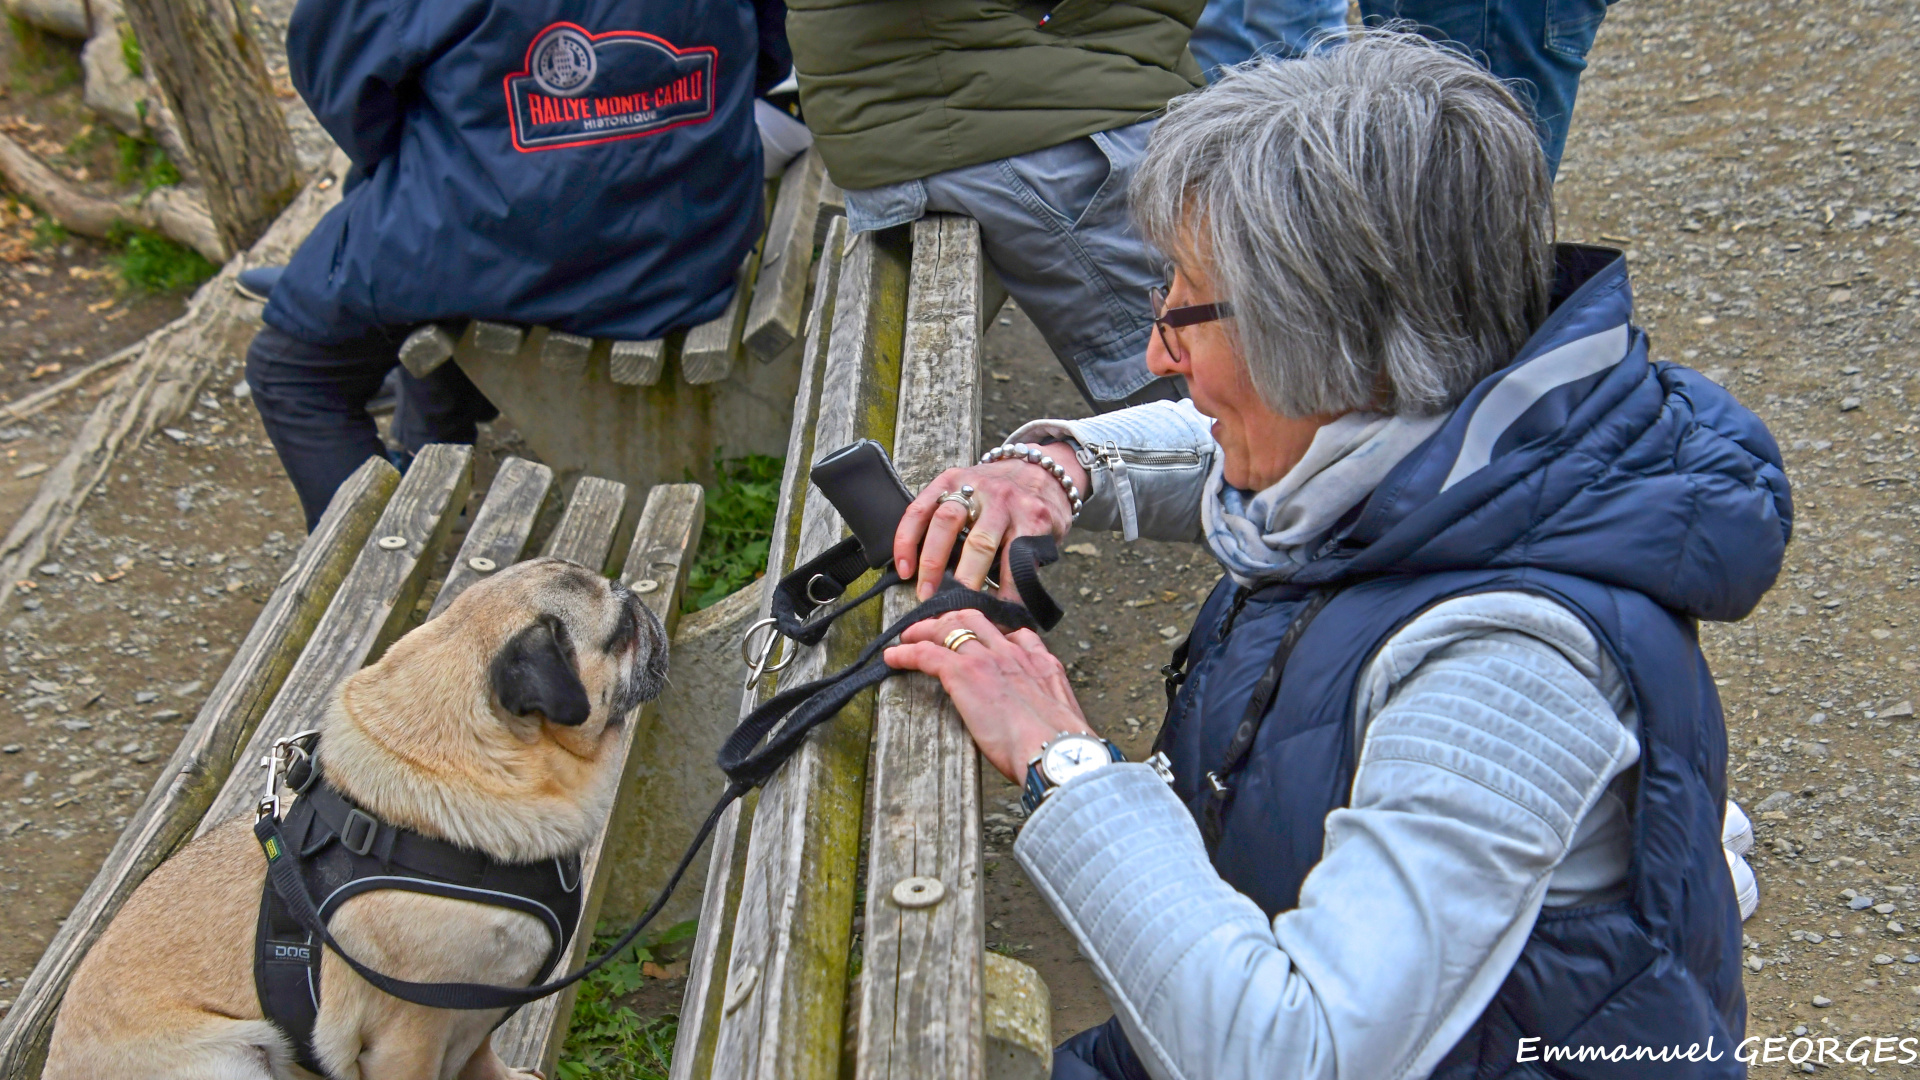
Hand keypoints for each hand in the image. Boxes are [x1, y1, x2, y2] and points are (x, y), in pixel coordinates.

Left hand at [883, 609, 1093, 781]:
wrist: (1058, 752)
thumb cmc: (1064, 750)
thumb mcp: (1064, 721)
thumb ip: (1048, 712)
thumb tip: (1039, 729)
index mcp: (1042, 664)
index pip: (1015, 634)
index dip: (993, 633)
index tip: (981, 640)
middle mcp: (1014, 653)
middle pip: (977, 619)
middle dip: (953, 619)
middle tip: (936, 629)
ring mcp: (988, 659)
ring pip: (950, 627)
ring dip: (925, 630)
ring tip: (908, 637)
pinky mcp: (964, 673)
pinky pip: (927, 654)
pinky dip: (906, 652)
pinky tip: (892, 657)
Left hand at [893, 452, 1089, 600]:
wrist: (1048, 473)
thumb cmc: (999, 493)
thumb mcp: (968, 491)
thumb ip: (947, 519)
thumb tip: (923, 570)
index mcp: (953, 481)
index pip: (920, 510)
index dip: (906, 542)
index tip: (905, 573)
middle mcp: (978, 488)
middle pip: (946, 523)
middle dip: (933, 565)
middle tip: (930, 598)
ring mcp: (1007, 503)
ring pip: (981, 544)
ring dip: (969, 580)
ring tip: (963, 606)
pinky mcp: (1034, 520)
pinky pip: (1017, 559)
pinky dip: (1008, 588)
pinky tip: (1003, 605)